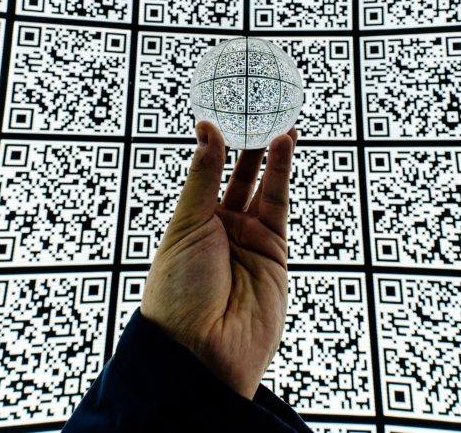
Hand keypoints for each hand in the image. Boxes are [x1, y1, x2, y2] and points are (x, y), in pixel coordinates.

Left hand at [140, 120, 297, 399]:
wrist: (201, 351)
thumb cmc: (178, 292)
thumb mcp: (186, 226)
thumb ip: (203, 177)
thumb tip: (207, 131)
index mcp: (191, 225)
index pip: (207, 175)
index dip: (216, 145)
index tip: (221, 111)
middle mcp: (221, 231)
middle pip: (238, 178)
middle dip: (248, 146)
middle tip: (258, 108)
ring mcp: (250, 241)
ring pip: (263, 187)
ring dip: (269, 154)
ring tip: (276, 119)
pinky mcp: (275, 253)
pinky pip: (279, 205)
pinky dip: (281, 174)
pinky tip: (282, 144)